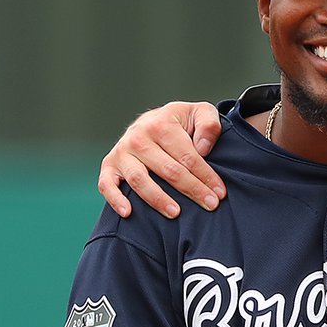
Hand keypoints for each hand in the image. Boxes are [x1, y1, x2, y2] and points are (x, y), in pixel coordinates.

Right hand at [99, 102, 226, 218]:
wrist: (154, 122)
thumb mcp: (200, 114)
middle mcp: (138, 137)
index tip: (220, 193)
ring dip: (158, 199)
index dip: (206, 176)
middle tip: (210, 206)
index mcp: (161, 124)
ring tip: (176, 213)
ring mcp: (122, 152)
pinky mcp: (110, 165)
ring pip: (140, 180)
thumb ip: (209, 124)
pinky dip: (115, 199)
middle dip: (192, 190)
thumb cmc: (181, 124)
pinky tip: (128, 213)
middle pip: (168, 171)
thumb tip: (203, 148)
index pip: (187, 157)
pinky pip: (107, 184)